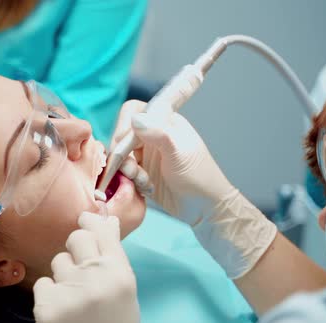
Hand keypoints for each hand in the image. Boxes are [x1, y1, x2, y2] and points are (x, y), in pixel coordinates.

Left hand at [33, 212, 139, 322]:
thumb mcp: (125, 290)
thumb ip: (114, 256)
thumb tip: (107, 219)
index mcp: (120, 274)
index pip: (102, 232)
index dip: (91, 223)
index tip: (85, 218)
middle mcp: (95, 279)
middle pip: (76, 238)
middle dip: (77, 247)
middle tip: (82, 266)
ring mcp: (69, 292)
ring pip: (58, 261)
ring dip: (64, 275)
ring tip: (76, 298)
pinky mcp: (46, 307)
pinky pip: (43, 283)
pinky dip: (50, 295)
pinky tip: (63, 311)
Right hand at [112, 100, 276, 278]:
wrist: (203, 209)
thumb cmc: (198, 177)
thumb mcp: (179, 154)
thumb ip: (158, 134)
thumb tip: (136, 118)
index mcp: (165, 122)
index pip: (135, 111)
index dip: (125, 125)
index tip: (125, 143)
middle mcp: (153, 135)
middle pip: (122, 133)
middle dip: (123, 152)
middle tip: (132, 169)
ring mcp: (146, 153)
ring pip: (121, 153)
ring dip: (127, 168)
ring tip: (141, 180)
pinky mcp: (141, 171)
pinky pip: (124, 170)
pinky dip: (129, 178)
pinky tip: (144, 186)